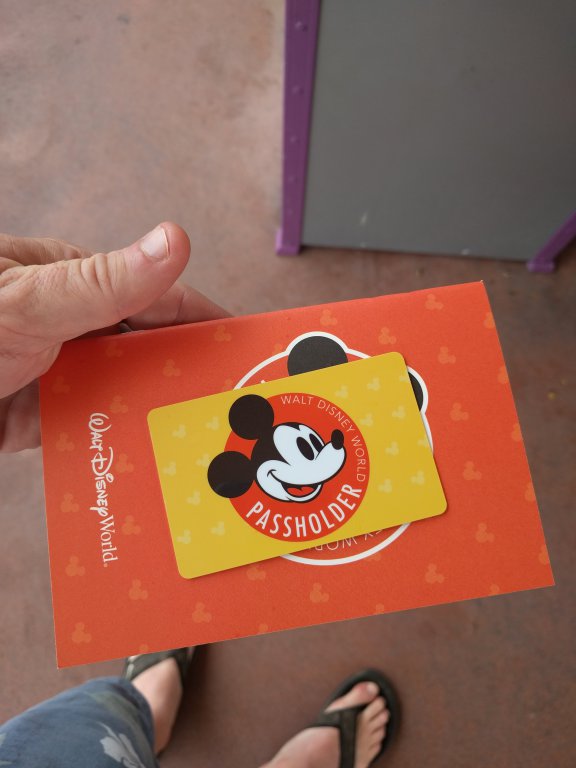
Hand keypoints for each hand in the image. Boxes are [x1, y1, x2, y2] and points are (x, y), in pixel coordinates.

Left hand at [0, 223, 227, 451]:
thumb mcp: (32, 301)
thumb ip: (104, 282)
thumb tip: (175, 241)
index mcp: (73, 282)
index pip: (156, 301)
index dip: (203, 324)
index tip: (243, 350)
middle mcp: (70, 327)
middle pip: (144, 353)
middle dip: (183, 376)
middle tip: (230, 408)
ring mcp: (54, 374)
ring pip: (120, 395)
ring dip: (149, 415)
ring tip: (196, 442)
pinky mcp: (38, 417)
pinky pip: (88, 430)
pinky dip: (111, 445)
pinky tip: (142, 459)